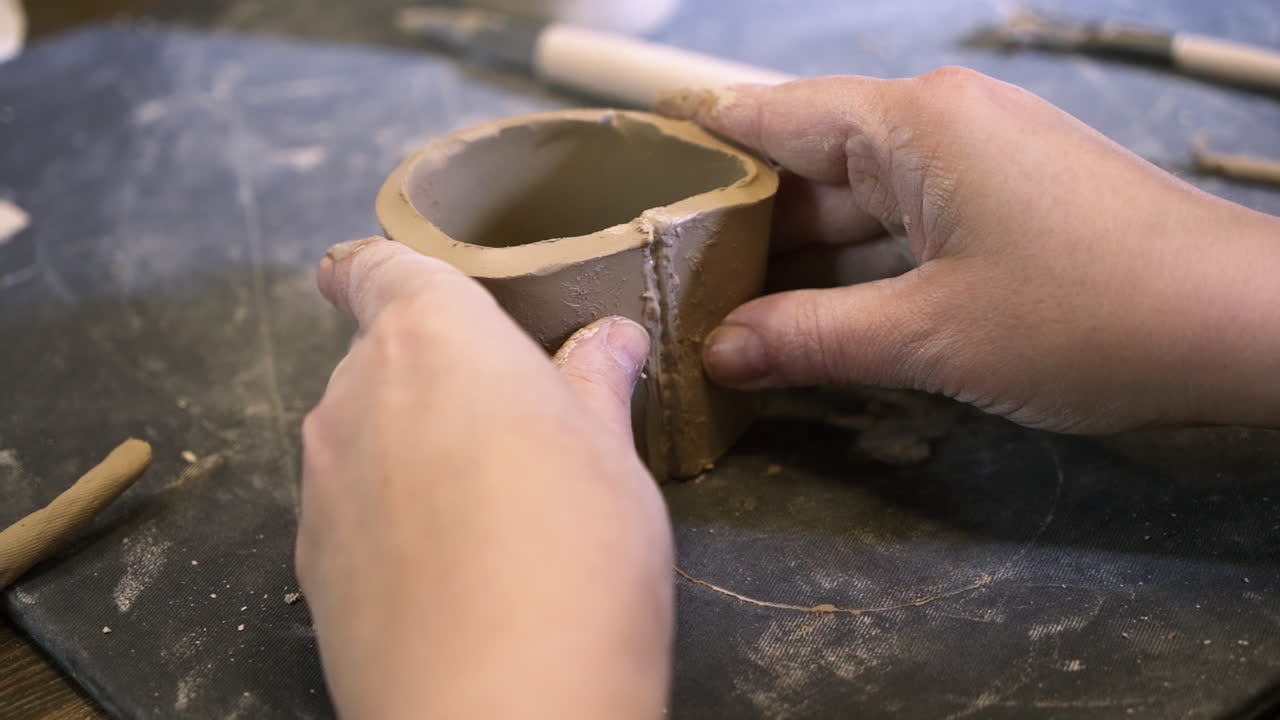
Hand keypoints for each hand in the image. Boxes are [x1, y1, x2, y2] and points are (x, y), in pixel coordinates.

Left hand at [298, 238, 672, 718]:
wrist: (497, 706)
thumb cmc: (576, 547)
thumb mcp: (611, 454)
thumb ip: (595, 386)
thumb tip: (611, 341)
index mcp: (432, 336)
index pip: (376, 268)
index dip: (372, 268)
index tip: (373, 274)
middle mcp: (355, 394)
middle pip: (380, 359)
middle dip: (431, 378)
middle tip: (507, 423)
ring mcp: (322, 482)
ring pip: (364, 439)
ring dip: (410, 451)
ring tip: (488, 508)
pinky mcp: (310, 564)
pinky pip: (353, 512)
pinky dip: (391, 520)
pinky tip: (451, 571)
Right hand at [657, 70, 1279, 432]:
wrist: (1245, 328)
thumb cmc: (1088, 315)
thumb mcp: (930, 337)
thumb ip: (810, 340)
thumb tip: (719, 353)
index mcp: (910, 124)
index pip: (769, 118)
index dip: (695, 144)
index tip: (629, 164)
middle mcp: (939, 127)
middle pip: (809, 167)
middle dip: (745, 232)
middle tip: (670, 290)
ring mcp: (979, 165)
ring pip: (858, 207)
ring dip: (803, 265)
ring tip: (728, 322)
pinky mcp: (1008, 206)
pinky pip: (906, 232)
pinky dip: (861, 276)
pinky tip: (816, 327)